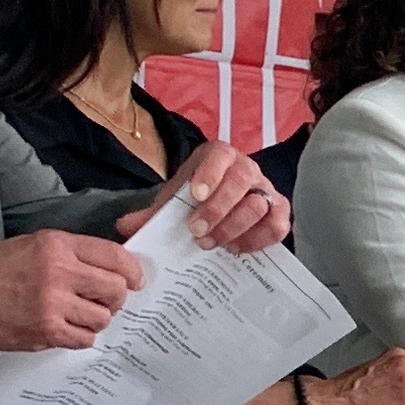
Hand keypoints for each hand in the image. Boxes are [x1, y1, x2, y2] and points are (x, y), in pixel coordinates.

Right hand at [0, 231, 144, 350]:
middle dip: (116, 298)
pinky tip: (66, 328)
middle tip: (104, 301)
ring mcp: (53, 303)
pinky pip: (84, 339)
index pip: (114, 255)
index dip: (132, 270)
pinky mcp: (46, 331)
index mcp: (57, 245)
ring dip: (96, 319)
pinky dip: (80, 336)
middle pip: (116, 289)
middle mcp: (59, 272)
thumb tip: (111, 266)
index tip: (135, 280)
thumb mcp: (33, 245)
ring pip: (103, 317)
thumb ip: (71, 252)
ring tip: (78, 315)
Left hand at [131, 142, 288, 255]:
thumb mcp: (172, 200)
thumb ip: (151, 213)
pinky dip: (258, 240)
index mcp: (218, 155)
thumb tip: (126, 226)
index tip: (195, 195)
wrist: (217, 203)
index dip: (210, 174)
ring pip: (261, 205)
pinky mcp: (278, 212)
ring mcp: (266, 190)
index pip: (220, 155)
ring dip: (234, 228)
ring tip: (211, 244)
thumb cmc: (194, 199)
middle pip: (241, 182)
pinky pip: (278, 225)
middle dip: (218, 209)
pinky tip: (235, 249)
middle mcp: (247, 168)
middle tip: (197, 232)